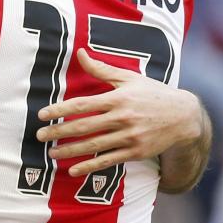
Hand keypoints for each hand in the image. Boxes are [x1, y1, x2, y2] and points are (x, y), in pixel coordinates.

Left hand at [36, 49, 205, 177]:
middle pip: (84, 126)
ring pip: (93, 145)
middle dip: (59, 132)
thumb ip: (102, 69)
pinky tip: (73, 170)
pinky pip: (108, 160)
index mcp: (118, 98)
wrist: (183, 116)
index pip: (82, 105)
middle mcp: (122, 118)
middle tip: (40, 136)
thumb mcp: (129, 78)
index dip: (60, 110)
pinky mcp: (135, 152)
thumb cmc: (153, 93)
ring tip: (52, 153)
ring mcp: (129, 137)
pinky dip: (90, 166)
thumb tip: (80, 53)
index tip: (42, 115)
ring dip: (70, 150)